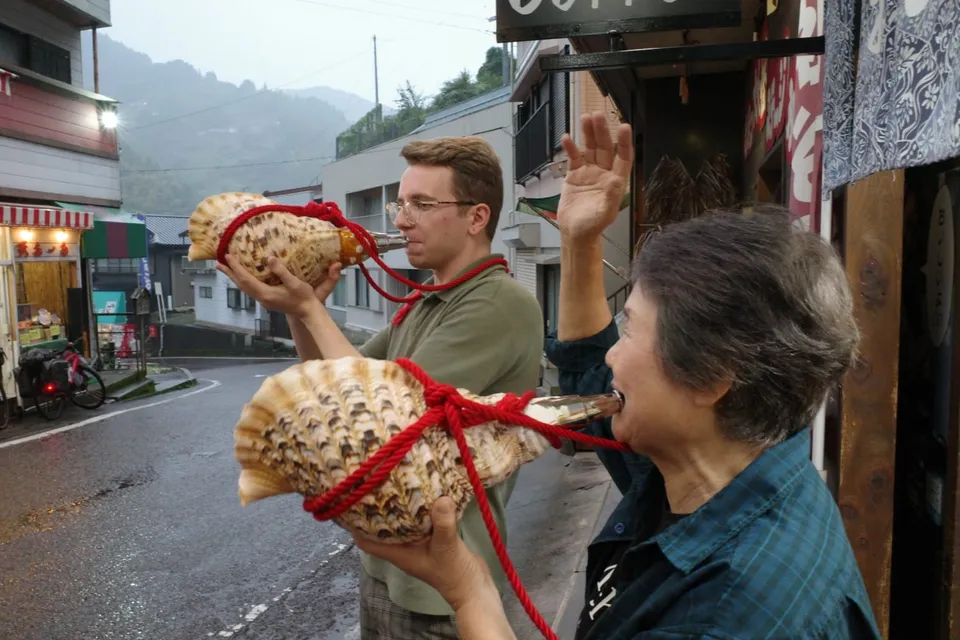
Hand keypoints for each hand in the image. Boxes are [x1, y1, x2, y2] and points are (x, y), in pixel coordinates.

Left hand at [215, 254, 341, 317]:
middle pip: (241, 284)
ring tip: (226, 268)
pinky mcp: (268, 300)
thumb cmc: (304, 297)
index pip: (246, 279)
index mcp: (266, 293)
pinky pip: (251, 289)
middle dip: (230, 273)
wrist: (308, 312)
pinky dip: (244, 281)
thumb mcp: (294, 282)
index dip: (236, 267)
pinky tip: (244, 276)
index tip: (227, 256)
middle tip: (218, 263)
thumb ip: (281, 271)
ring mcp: (264, 300)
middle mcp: (262, 298)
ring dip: (235, 277)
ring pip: (245, 287)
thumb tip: (269, 258)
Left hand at [352, 497, 491, 611]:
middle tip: (374, 486)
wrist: (473, 586)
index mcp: (399, 553)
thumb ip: (442, 523)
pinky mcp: (433, 539)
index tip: (351, 504)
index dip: (356, 526)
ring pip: (401, 523)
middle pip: (382, 529)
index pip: (367, 542)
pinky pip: (420, 521)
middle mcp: (404, 548)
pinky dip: (419, 509)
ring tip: (395, 484)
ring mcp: (418, 544)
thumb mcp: (447, 546)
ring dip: (399, 508)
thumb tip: (440, 497)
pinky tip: (424, 493)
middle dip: (377, 510)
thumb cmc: (453, 572)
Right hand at [558, 112, 633, 240]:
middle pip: (604, 148)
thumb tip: (616, 181)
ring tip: (586, 118)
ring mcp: (588, 173)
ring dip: (588, 134)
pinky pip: (573, 158)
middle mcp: (603, 173)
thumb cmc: (592, 226)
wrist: (574, 233)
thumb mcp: (605, 213)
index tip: (623, 127)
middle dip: (602, 131)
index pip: (622, 157)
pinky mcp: (574, 176)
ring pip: (590, 149)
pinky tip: (567, 138)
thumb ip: (611, 196)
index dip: (623, 142)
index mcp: (615, 181)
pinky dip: (570, 148)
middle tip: (598, 116)